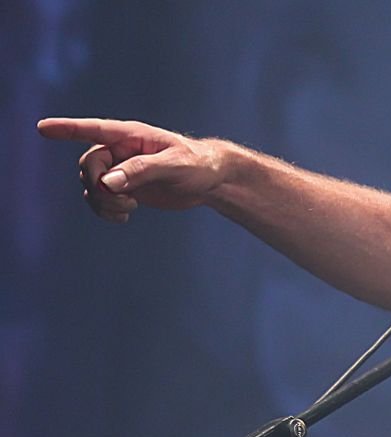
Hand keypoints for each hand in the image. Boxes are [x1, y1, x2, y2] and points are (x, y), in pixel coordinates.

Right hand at [37, 117, 226, 222]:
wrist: (210, 180)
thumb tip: (108, 182)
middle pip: (88, 165)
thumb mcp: (174, 165)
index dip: (67, 129)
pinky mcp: (125, 188)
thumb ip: (141, 171)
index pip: (93, 130)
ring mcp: (120, 170)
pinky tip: (124, 218)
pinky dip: (106, 211)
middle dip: (99, 185)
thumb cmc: (197, 165)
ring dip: (104, 202)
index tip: (43, 128)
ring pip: (91, 185)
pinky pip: (100, 199)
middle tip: (124, 200)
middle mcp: (120, 150)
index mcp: (130, 136)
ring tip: (129, 209)